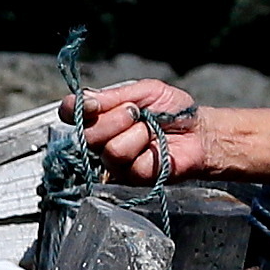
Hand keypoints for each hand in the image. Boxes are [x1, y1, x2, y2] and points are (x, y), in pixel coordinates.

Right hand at [60, 77, 212, 179]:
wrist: (199, 132)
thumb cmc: (173, 111)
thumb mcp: (144, 92)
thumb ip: (112, 96)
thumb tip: (84, 100)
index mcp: (100, 115)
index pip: (70, 112)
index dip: (76, 108)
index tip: (93, 103)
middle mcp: (102, 139)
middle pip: (87, 134)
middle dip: (115, 119)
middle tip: (136, 113)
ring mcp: (115, 161)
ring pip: (109, 149)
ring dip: (135, 134)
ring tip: (150, 131)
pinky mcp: (131, 177)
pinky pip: (129, 163)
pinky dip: (148, 149)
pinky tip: (157, 147)